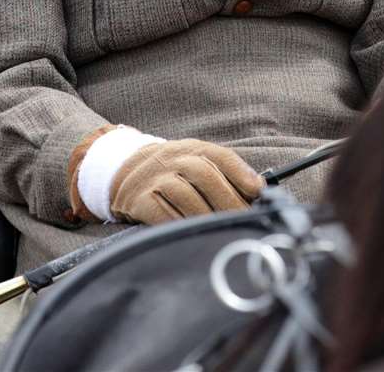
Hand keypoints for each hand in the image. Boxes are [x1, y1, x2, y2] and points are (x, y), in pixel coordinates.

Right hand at [108, 139, 264, 224]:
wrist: (125, 170)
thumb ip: (225, 174)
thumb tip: (258, 193)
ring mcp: (156, 178)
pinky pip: (162, 213)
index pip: (221, 157)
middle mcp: (175, 159)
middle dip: (229, 200)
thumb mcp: (197, 162)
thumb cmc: (174, 171)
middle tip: (243, 220)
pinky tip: (192, 233)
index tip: (258, 191)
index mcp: (194, 149)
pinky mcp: (139, 199)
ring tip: (222, 230)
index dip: (241, 173)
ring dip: (207, 215)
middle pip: (206, 176)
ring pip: (186, 195)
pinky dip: (180, 223)